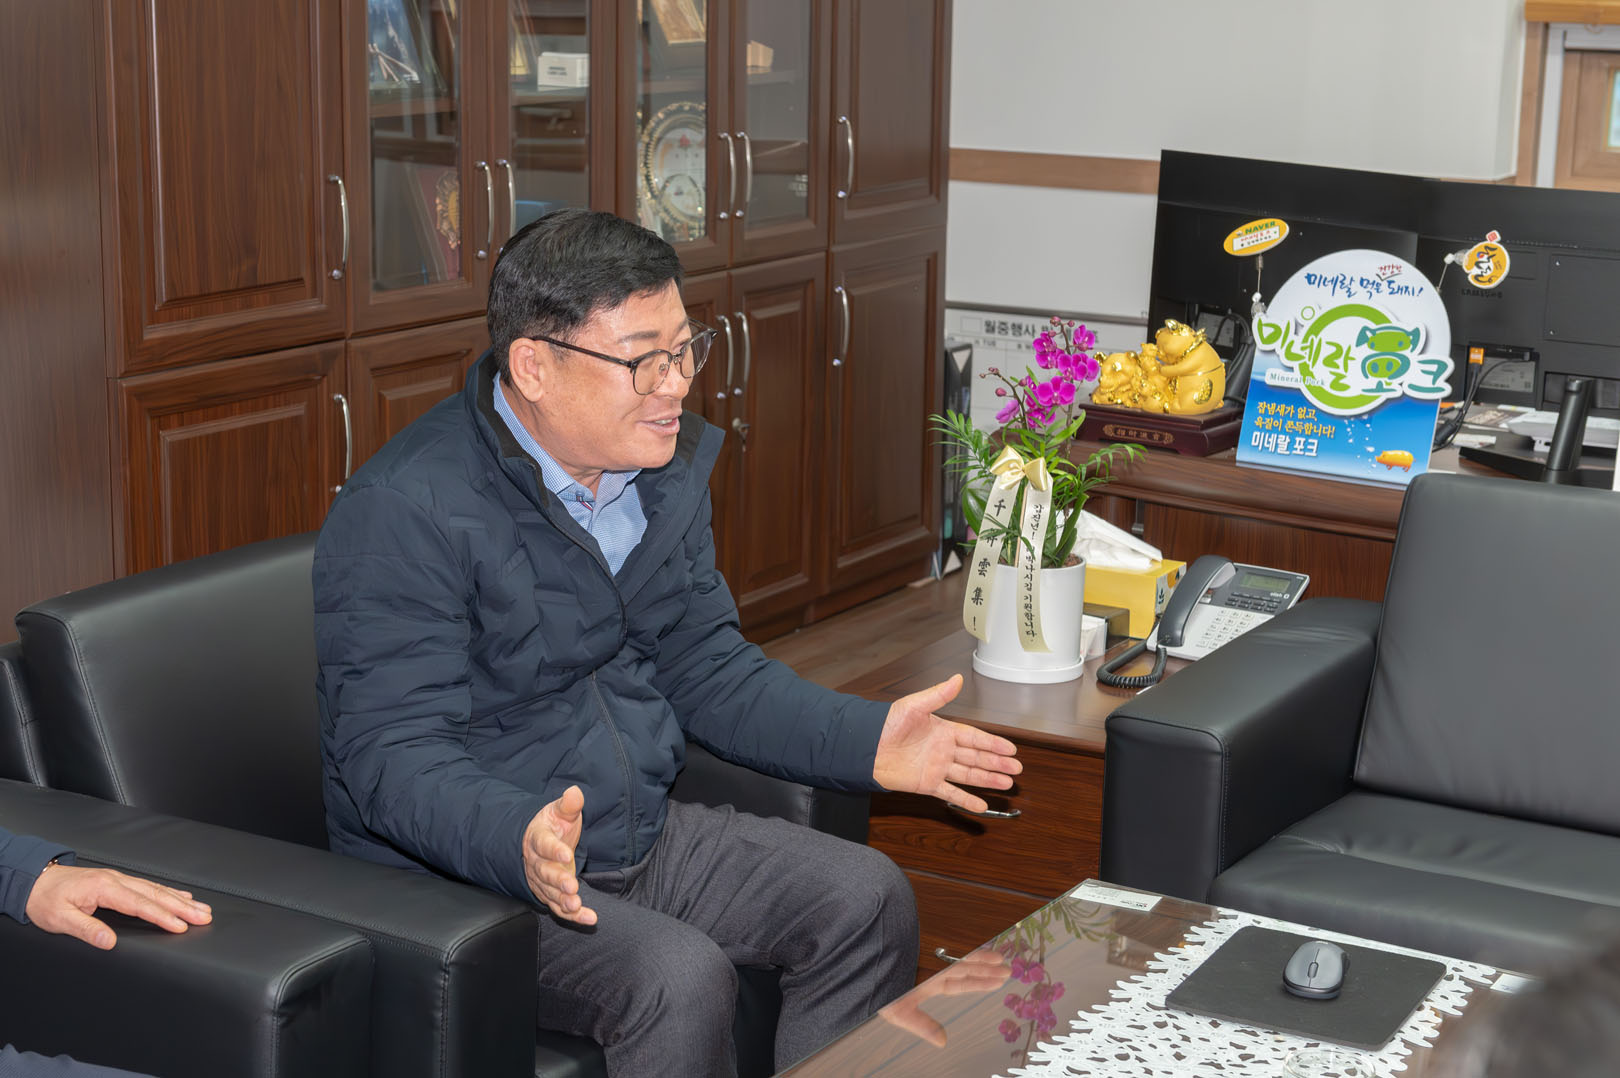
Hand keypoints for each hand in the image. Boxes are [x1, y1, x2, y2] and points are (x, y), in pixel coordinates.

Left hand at [25, 864, 211, 949]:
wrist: (35, 880)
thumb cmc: (45, 900)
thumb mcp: (59, 919)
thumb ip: (86, 929)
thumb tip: (109, 941)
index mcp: (105, 889)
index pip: (140, 905)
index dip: (162, 916)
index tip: (180, 926)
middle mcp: (116, 881)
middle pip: (156, 895)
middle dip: (183, 907)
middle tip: (205, 916)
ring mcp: (119, 879)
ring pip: (156, 889)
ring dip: (181, 899)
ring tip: (201, 908)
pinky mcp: (118, 882)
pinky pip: (149, 886)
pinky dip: (168, 892)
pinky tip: (180, 896)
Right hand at [522, 785, 595, 925]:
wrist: (538, 842)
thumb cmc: (552, 826)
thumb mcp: (560, 812)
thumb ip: (568, 805)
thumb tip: (575, 792)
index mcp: (538, 839)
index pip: (544, 844)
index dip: (554, 850)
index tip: (566, 854)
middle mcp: (537, 863)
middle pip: (545, 873)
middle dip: (558, 881)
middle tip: (571, 887)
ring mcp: (542, 881)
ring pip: (550, 893)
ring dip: (564, 901)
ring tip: (576, 905)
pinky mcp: (550, 895)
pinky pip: (560, 908)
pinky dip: (574, 916)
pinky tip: (589, 918)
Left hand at [873, 674, 1020, 812]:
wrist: (866, 747)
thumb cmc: (885, 724)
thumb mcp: (914, 706)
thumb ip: (938, 695)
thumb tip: (956, 679)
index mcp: (943, 730)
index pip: (974, 737)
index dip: (993, 743)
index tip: (1010, 748)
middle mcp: (943, 750)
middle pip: (976, 757)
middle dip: (997, 763)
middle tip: (1017, 768)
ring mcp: (937, 768)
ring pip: (969, 775)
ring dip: (988, 779)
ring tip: (1007, 784)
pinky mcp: (927, 783)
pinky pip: (951, 793)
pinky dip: (966, 800)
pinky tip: (981, 805)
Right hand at [878, 948, 1009, 1046]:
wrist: (859, 964)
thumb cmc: (873, 989)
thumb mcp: (899, 1012)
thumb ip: (922, 1025)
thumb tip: (943, 1042)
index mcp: (925, 982)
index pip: (958, 983)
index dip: (978, 982)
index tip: (997, 981)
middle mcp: (929, 967)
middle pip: (964, 969)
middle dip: (985, 970)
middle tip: (1008, 970)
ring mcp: (927, 955)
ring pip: (960, 958)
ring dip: (981, 960)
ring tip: (1001, 961)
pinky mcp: (922, 944)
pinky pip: (949, 949)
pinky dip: (967, 951)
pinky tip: (983, 950)